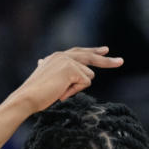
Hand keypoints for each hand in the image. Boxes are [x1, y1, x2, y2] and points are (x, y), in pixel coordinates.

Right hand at [7, 46, 122, 114]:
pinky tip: (61, 92)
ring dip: (77, 88)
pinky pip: (85, 82)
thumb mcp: (47, 80)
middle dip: (107, 61)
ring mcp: (67, 60)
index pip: (79, 52)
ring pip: (88, 77)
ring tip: (60, 92)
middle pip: (90, 57)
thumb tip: (41, 61)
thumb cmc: (36, 94)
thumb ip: (51, 71)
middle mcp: (63, 55)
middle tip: (121, 62)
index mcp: (57, 57)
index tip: (105, 50)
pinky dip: (75, 91)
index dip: (93, 52)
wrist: (27, 97)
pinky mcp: (71, 68)